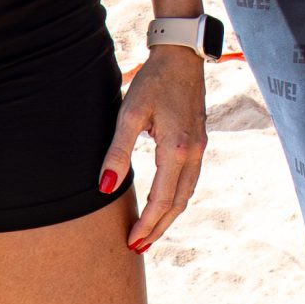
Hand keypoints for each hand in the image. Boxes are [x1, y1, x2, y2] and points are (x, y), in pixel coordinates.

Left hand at [102, 47, 206, 250]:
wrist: (182, 55)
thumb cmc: (154, 81)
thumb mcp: (130, 114)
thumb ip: (118, 152)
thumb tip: (105, 188)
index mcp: (176, 149)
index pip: (162, 199)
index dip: (146, 224)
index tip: (131, 242)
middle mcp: (193, 153)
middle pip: (178, 203)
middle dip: (159, 228)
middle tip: (138, 247)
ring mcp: (200, 147)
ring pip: (187, 193)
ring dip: (169, 216)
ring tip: (150, 232)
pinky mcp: (199, 141)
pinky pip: (190, 180)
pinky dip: (177, 198)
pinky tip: (165, 202)